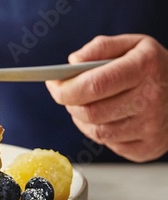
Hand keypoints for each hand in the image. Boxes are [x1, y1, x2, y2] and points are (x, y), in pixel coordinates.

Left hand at [46, 34, 167, 161]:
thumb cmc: (152, 68)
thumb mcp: (131, 45)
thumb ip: (99, 48)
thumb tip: (73, 62)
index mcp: (144, 69)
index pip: (93, 85)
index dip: (65, 89)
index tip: (53, 84)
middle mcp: (151, 100)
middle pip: (90, 112)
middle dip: (70, 104)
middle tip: (67, 94)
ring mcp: (151, 128)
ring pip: (96, 132)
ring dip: (82, 119)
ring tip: (86, 104)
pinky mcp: (147, 149)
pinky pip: (108, 145)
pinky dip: (98, 132)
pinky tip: (106, 118)